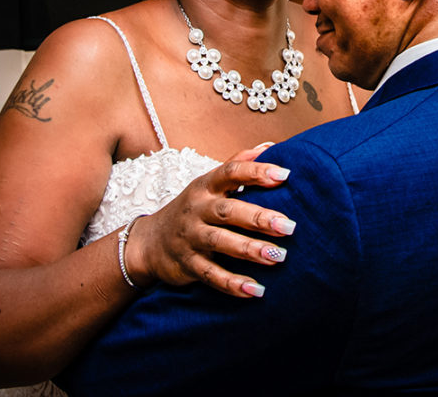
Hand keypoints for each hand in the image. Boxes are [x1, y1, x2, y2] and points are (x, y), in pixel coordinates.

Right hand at [126, 143, 295, 297]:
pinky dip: (232, 283)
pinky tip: (255, 290)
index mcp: (205, 186)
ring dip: (250, 250)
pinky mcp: (187, 264)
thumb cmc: (192, 209)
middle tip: (289, 226)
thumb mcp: (208, 184)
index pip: (231, 173)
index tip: (285, 174)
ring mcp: (190, 237)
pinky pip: (211, 275)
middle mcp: (197, 210)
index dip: (257, 171)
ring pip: (221, 243)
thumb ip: (237, 165)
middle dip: (259, 217)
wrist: (148, 242)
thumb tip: (270, 146)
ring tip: (278, 256)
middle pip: (228, 211)